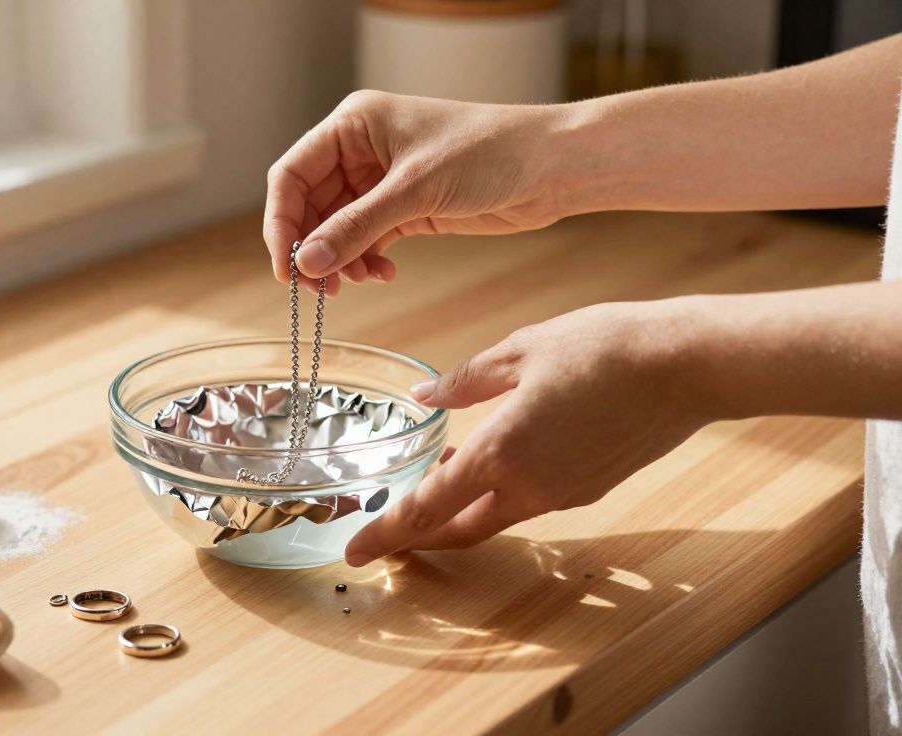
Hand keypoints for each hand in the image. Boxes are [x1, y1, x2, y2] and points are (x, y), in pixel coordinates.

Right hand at [264, 90, 571, 292]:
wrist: (552, 166)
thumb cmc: (491, 152)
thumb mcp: (416, 190)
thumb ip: (357, 227)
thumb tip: (307, 263)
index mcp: (353, 124)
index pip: (292, 174)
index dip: (282, 222)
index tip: (287, 266)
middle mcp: (361, 150)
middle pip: (309, 206)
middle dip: (312, 248)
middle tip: (321, 289)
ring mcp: (382, 181)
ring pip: (336, 228)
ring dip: (339, 260)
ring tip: (356, 283)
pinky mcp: (406, 208)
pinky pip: (366, 239)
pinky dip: (366, 260)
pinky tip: (382, 273)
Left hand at [345, 298, 712, 565]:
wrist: (687, 365)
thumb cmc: (603, 348)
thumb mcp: (520, 350)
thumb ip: (464, 381)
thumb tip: (423, 397)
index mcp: (500, 453)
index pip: (426, 510)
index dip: (386, 534)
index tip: (356, 552)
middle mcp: (529, 488)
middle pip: (458, 531)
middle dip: (417, 538)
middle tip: (385, 535)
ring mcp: (563, 494)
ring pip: (495, 517)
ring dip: (459, 510)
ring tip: (434, 482)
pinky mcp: (590, 489)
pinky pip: (530, 501)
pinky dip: (498, 494)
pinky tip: (491, 462)